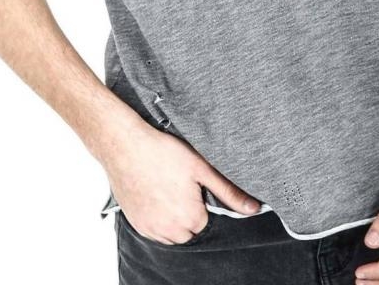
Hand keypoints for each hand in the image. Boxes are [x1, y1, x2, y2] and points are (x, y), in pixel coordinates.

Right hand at [103, 120, 260, 244]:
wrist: (124, 146)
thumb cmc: (162, 152)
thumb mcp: (201, 168)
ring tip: (166, 187)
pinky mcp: (136, 224)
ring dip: (173, 217)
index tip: (192, 184)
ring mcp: (151, 229)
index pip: (206, 220)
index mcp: (191, 219)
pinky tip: (154, 194)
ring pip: (172, 233)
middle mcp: (170, 231)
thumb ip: (228, 191)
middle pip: (189, 230)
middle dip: (188, 211)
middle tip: (178, 184)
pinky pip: (154, 230)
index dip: (201, 200)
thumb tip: (253, 208)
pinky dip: (156, 217)